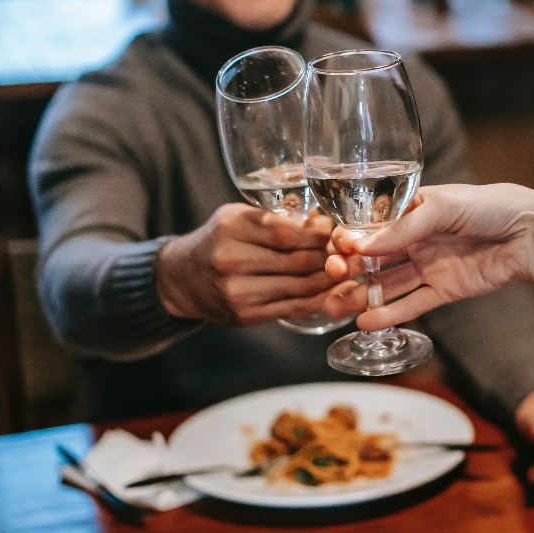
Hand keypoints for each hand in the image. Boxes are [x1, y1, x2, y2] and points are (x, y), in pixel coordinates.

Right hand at [156, 204, 349, 325]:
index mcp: (231, 227)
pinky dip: (319, 300)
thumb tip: (325, 223)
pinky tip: (334, 293)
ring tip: (348, 271)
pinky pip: (294, 308)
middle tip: (350, 254)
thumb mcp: (239, 217)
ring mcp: (238, 291)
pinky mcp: (246, 315)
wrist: (183, 278)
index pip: (288, 232)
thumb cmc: (218, 240)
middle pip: (298, 260)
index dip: (319, 234)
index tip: (335, 232)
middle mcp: (231, 260)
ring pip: (301, 286)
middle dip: (330, 257)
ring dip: (330, 280)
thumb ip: (279, 219)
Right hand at [323, 184, 533, 327]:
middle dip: (349, 269)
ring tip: (332, 307)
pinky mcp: (445, 290)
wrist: (532, 233)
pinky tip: (365, 321)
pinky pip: (412, 304)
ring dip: (360, 295)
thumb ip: (403, 229)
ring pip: (387, 284)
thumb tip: (361, 246)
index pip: (372, 227)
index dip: (351, 239)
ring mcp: (429, 265)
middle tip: (329, 279)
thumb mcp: (443, 207)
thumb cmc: (491, 206)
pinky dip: (390, 313)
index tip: (335, 249)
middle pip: (374, 258)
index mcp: (413, 209)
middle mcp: (417, 238)